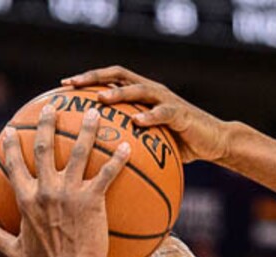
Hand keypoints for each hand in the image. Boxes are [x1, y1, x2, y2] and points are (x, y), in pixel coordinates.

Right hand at [0, 106, 130, 256]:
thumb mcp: (19, 253)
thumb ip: (2, 240)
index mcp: (26, 200)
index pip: (14, 165)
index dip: (11, 146)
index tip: (10, 131)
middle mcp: (45, 190)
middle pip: (44, 147)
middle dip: (46, 123)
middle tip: (51, 106)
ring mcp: (69, 193)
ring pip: (79, 151)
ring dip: (87, 129)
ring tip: (94, 112)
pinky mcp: (92, 200)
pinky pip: (107, 174)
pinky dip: (118, 159)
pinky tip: (127, 146)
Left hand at [62, 66, 230, 164]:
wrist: (213, 141)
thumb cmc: (179, 144)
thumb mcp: (150, 143)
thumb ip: (129, 142)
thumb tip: (100, 162)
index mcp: (140, 95)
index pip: (108, 80)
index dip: (86, 81)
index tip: (63, 88)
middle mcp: (150, 91)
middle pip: (117, 75)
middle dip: (94, 79)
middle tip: (73, 86)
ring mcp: (165, 100)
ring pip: (138, 89)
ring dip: (118, 93)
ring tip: (101, 99)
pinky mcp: (180, 113)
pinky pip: (163, 113)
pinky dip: (150, 116)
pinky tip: (137, 123)